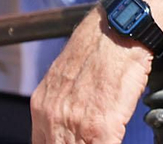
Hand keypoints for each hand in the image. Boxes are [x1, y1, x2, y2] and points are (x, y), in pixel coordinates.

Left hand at [31, 10, 152, 143]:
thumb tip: (67, 120)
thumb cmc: (100, 47)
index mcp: (43, 106)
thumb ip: (62, 103)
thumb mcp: (66, 76)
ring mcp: (76, 124)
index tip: (72, 140)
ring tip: (101, 137)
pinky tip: (113, 138)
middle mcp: (54, 118)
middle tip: (87, 138)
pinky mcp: (102, 127)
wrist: (119, 30)